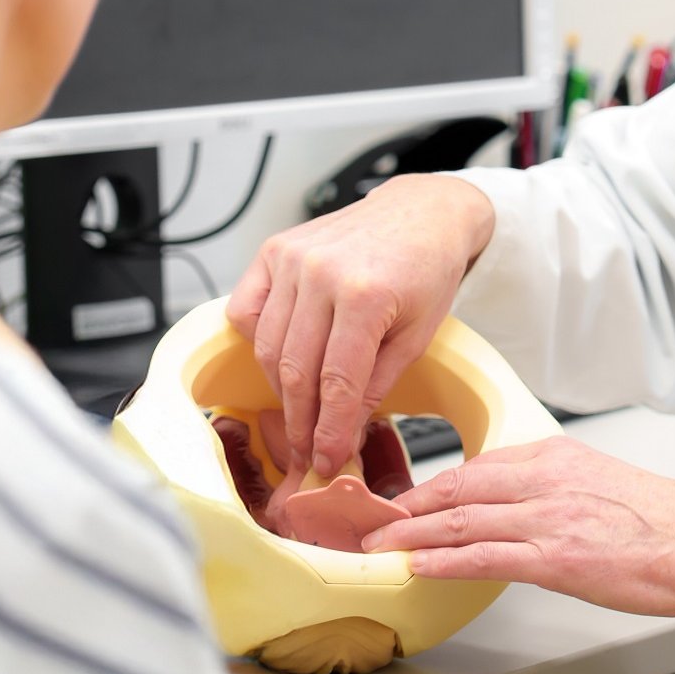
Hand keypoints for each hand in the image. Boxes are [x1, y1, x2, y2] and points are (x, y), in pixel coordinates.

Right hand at [228, 173, 496, 478]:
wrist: (422, 212)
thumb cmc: (427, 269)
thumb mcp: (418, 336)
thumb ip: (376, 384)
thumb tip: (343, 433)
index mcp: (366, 295)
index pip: (337, 382)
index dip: (329, 430)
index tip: (325, 461)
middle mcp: (322, 272)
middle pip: (295, 370)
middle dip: (300, 422)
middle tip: (306, 453)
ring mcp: (293, 258)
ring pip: (267, 346)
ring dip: (280, 390)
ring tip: (298, 415)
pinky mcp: (275, 250)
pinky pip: (247, 310)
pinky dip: (256, 341)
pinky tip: (280, 359)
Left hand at [361, 437, 674, 627]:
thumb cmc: (668, 524)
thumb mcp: (604, 485)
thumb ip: (557, 490)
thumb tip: (519, 511)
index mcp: (558, 456)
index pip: (478, 467)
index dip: (432, 486)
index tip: (404, 500)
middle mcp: (547, 479)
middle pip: (458, 488)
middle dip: (408, 507)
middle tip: (371, 521)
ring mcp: (549, 518)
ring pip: (461, 521)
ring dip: (411, 535)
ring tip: (377, 546)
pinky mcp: (558, 558)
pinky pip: (484, 557)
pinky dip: (443, 561)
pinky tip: (416, 566)